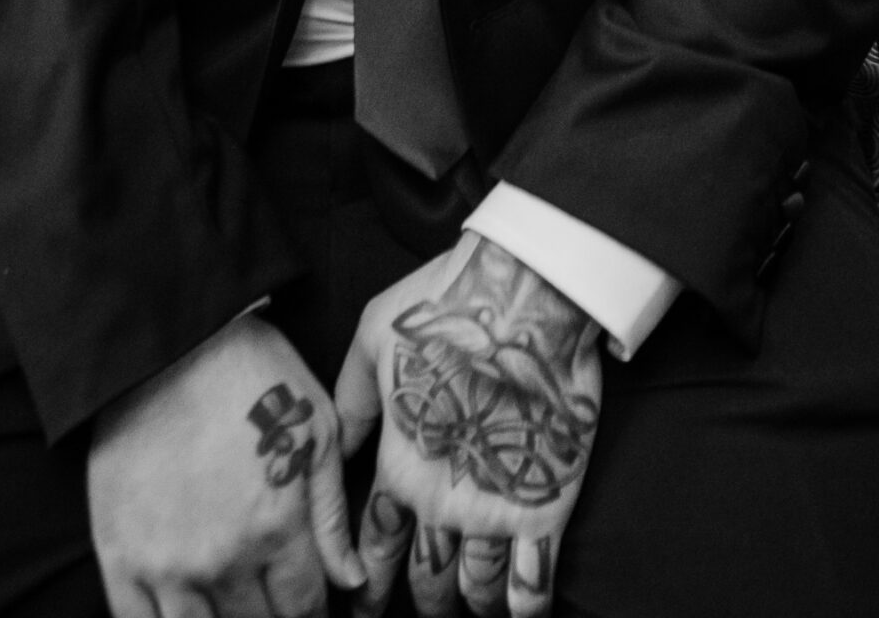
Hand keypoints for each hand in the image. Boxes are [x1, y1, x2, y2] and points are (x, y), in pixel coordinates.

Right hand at [88, 313, 363, 617]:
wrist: (170, 340)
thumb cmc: (253, 373)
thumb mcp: (317, 430)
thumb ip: (331, 516)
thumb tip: (353, 582)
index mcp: (277, 529)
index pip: (304, 610)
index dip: (312, 613)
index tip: (308, 603)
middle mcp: (223, 560)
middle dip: (272, 617)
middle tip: (270, 594)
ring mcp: (166, 565)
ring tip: (231, 600)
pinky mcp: (119, 556)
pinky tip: (184, 607)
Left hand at [336, 235, 601, 617]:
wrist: (524, 293)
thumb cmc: (444, 306)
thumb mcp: (373, 339)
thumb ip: (352, 402)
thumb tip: (332, 448)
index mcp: (399, 466)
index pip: (374, 547)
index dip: (367, 584)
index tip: (361, 608)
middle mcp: (441, 503)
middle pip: (426, 579)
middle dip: (422, 603)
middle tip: (422, 615)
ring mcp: (494, 510)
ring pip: (476, 589)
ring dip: (471, 608)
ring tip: (469, 617)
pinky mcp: (546, 506)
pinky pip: (533, 581)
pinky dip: (525, 609)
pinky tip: (521, 617)